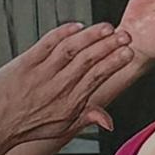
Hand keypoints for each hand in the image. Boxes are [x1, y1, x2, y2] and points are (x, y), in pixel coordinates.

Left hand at [0, 23, 137, 153]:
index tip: (128, 53)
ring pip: (71, 49)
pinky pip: (46, 44)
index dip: (115, 63)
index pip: (98, 77)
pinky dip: (62, 33)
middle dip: (109, 46)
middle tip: (124, 36)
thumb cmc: (26, 125)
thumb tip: (109, 121)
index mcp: (70, 101)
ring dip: (91, 36)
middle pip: (88, 60)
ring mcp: (42, 72)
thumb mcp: (61, 128)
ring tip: (106, 28)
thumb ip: (88, 119)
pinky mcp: (26, 62)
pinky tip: (76, 26)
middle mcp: (58, 85)